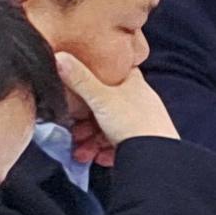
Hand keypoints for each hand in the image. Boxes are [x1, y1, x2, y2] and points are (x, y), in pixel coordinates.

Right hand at [54, 48, 176, 163]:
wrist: (156, 156)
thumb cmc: (131, 121)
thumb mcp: (100, 98)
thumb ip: (80, 79)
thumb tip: (59, 56)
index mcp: (135, 84)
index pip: (118, 72)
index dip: (100, 75)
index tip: (82, 83)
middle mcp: (141, 102)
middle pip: (108, 107)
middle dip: (86, 122)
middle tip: (74, 133)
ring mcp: (145, 123)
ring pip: (111, 129)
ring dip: (93, 141)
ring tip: (82, 153)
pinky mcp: (146, 144)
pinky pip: (121, 145)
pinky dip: (106, 151)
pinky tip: (99, 158)